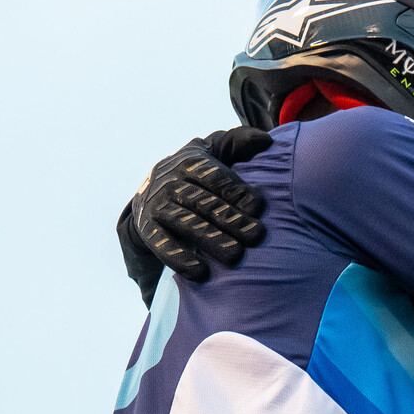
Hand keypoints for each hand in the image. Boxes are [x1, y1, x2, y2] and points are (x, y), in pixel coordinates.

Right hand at [116, 126, 273, 304]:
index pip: (214, 176)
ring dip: (210, 240)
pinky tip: (201, 273)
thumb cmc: (195, 173)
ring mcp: (157, 205)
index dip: (236, 190)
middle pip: (203, 202)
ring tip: (235, 256)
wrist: (148, 191)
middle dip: (230, 219)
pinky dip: (179, 258)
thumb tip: (265, 141)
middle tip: (256, 236)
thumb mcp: (211, 151)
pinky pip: (162, 244)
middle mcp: (170, 182)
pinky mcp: (147, 228)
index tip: (258, 207)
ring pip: (185, 223)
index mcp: (190, 161)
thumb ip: (237, 143)